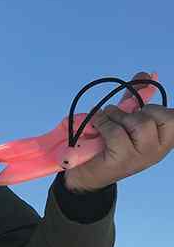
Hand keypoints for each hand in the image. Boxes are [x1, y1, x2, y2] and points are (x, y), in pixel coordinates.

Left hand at [64, 72, 173, 191]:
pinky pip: (117, 133)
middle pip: (161, 116)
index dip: (158, 108)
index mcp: (163, 140)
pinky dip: (103, 124)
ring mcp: (142, 157)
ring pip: (140, 123)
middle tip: (119, 117)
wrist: (84, 173)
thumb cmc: (107, 144)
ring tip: (105, 120)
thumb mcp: (125, 119)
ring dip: (117, 116)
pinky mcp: (123, 161)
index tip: (140, 109)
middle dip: (137, 111)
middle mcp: (158, 151)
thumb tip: (147, 73)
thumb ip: (136, 98)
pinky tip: (96, 126)